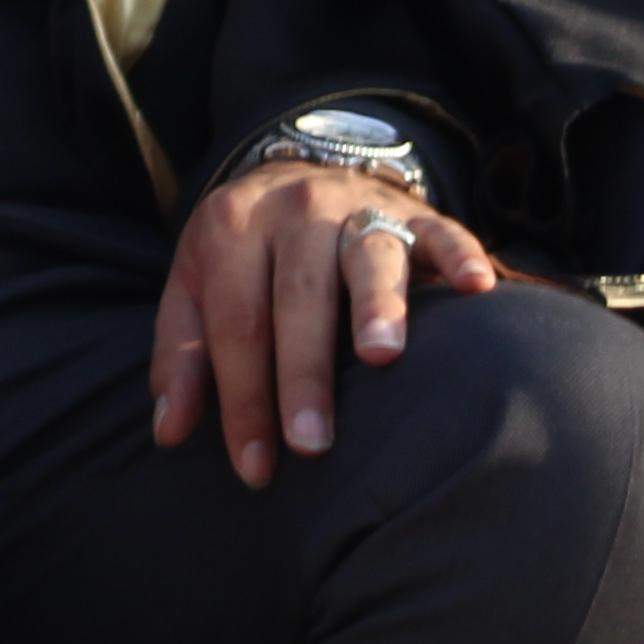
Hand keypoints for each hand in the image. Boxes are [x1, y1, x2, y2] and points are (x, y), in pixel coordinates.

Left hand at [156, 161, 502, 483]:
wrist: (297, 175)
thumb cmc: (245, 257)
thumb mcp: (196, 288)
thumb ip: (182, 356)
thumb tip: (168, 432)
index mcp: (232, 227)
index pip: (236, 323)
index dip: (243, 398)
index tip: (255, 468)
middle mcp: (296, 210)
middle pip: (298, 297)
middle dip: (303, 374)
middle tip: (312, 444)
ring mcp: (359, 206)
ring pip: (368, 256)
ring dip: (376, 306)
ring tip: (381, 357)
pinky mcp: (415, 212)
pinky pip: (442, 231)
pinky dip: (460, 256)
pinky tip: (476, 288)